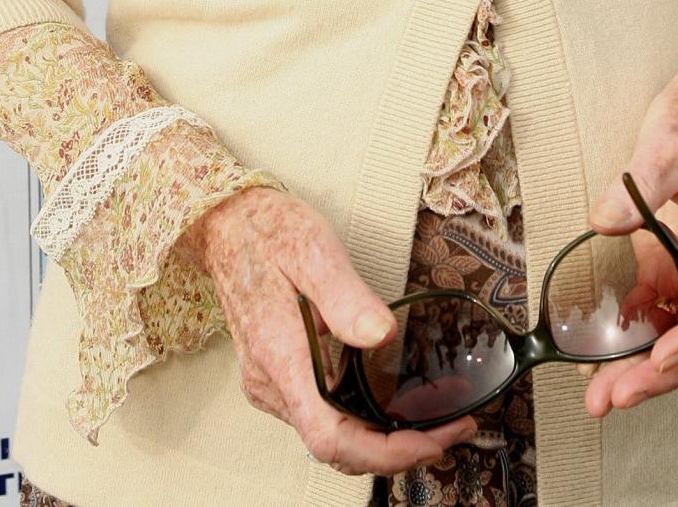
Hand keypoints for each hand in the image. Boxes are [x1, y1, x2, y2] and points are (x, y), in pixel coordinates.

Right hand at [181, 184, 478, 476]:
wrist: (227, 224)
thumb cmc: (268, 232)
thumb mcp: (313, 250)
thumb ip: (347, 297)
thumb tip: (384, 335)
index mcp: (279, 355)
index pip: (330, 436)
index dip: (382, 453)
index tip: (428, 444)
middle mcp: (272, 382)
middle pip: (337, 445)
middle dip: (398, 449)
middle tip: (451, 432)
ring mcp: (272, 383)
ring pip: (331, 435)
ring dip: (383, 438)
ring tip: (433, 423)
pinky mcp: (279, 376)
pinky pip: (323, 415)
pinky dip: (362, 420)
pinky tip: (393, 405)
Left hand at [580, 35, 677, 415]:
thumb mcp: (667, 138)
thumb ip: (638, 183)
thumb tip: (603, 222)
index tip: (661, 357)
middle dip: (664, 372)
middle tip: (613, 398)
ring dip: (647, 368)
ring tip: (600, 395)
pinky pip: (663, 311)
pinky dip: (637, 335)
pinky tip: (600, 352)